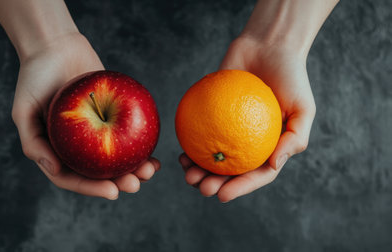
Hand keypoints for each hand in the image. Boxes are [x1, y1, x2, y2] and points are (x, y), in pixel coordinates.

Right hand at [12, 33, 159, 198]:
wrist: (55, 46)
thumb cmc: (34, 76)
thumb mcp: (23, 110)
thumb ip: (33, 142)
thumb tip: (55, 170)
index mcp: (55, 150)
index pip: (73, 177)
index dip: (92, 188)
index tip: (113, 192)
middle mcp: (76, 145)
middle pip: (99, 171)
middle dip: (119, 182)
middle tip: (136, 185)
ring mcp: (95, 130)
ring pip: (116, 156)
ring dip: (134, 167)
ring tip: (151, 171)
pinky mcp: (111, 114)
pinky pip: (127, 132)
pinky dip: (140, 144)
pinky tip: (153, 151)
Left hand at [180, 36, 315, 201]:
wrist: (268, 45)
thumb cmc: (291, 76)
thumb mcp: (303, 108)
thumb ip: (294, 139)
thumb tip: (274, 166)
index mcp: (269, 146)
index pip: (255, 174)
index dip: (239, 188)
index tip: (222, 196)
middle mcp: (247, 140)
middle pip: (230, 170)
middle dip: (214, 184)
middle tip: (201, 187)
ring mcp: (228, 127)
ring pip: (211, 154)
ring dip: (198, 168)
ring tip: (187, 173)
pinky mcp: (212, 112)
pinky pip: (200, 132)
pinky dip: (191, 144)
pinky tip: (181, 151)